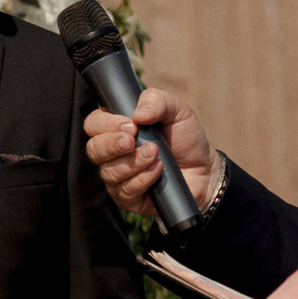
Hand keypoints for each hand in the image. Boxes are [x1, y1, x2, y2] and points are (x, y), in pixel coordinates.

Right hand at [81, 88, 214, 218]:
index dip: (106, 124)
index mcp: (116, 127)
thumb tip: (138, 114)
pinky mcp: (128, 197)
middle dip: (112, 145)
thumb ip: (157, 101)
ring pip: (109, 172)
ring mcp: (118, 176)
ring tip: (156, 154)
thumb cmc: (185, 138)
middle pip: (93, 150)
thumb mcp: (176, 110)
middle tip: (133, 141)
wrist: (205, 169)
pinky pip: (124, 191)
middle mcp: (112, 153)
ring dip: (133, 162)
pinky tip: (158, 171)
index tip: (131, 126)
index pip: (94, 124)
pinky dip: (142, 179)